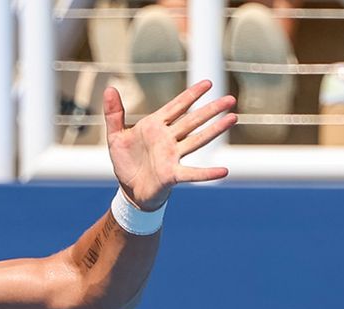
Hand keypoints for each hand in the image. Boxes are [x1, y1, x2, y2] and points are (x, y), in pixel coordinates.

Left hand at [105, 80, 236, 211]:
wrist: (128, 189)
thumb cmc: (126, 162)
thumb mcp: (115, 136)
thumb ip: (113, 113)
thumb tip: (109, 88)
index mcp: (155, 126)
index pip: (176, 107)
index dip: (192, 95)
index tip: (208, 83)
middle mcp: (168, 139)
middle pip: (192, 121)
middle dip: (211, 110)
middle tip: (231, 99)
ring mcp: (172, 156)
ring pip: (197, 140)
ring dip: (215, 130)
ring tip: (233, 118)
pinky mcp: (172, 174)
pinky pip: (192, 173)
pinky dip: (207, 172)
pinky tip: (224, 171)